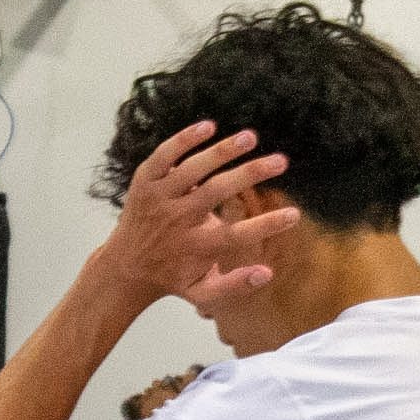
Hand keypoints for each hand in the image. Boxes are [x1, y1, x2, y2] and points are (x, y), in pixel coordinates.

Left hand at [100, 121, 299, 310]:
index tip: (294, 215)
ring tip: (251, 137)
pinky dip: (183, 140)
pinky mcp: (145, 182)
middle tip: (282, 161)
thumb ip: (234, 286)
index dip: (266, 226)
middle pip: (216, 192)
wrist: (125, 266)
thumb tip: (267, 274)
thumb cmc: (172, 278)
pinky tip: (209, 126)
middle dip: (250, 174)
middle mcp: (177, 220)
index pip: (236, 235)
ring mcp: (160, 198)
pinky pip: (164, 156)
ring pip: (192, 169)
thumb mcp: (201, 293)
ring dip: (222, 151)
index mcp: (196, 247)